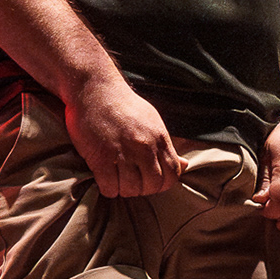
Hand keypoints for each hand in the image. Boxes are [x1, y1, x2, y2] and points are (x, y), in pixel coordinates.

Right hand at [63, 78, 182, 197]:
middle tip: (131, 182)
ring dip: (124, 190)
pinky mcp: (101, 156)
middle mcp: (144, 146)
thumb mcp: (152, 121)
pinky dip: (107, 189)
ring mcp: (123, 151)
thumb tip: (185, 164)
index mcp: (159, 138)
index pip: (173, 174)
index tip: (150, 181)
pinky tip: (104, 179)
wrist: (94, 89)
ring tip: (117, 180)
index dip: (163, 184)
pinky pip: (109, 187)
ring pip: (132, 189)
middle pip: (153, 185)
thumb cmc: (123, 106)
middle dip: (143, 189)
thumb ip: (166, 146)